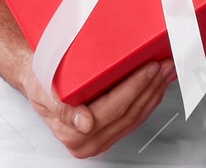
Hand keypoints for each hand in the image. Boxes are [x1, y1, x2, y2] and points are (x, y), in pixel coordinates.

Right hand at [15, 51, 175, 157]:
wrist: (38, 80)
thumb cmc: (41, 81)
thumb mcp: (44, 89)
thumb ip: (62, 107)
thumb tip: (84, 123)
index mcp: (74, 133)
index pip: (114, 108)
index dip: (135, 87)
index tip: (149, 68)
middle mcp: (89, 140)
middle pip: (129, 113)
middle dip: (151, 87)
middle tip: (165, 65)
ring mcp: (101, 137)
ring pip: (136, 116)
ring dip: (155, 92)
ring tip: (167, 71)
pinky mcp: (109, 130)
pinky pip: (134, 117)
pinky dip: (149, 98)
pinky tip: (157, 84)